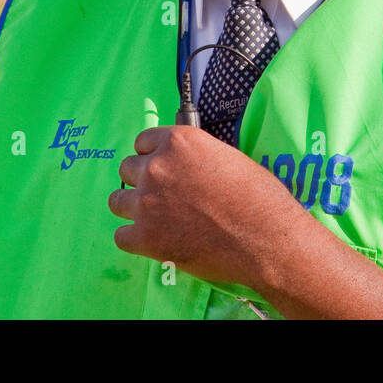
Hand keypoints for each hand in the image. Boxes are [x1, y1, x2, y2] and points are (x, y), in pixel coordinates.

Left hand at [108, 125, 305, 287]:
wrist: (265, 239)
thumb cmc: (258, 198)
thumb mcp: (228, 158)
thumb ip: (197, 159)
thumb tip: (188, 169)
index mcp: (179, 141)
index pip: (143, 141)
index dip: (152, 156)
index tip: (162, 168)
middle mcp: (157, 166)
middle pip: (127, 168)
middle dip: (142, 181)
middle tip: (162, 196)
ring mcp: (147, 202)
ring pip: (117, 201)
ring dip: (133, 208)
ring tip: (155, 219)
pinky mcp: (145, 238)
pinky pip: (121, 236)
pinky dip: (135, 239)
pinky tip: (154, 241)